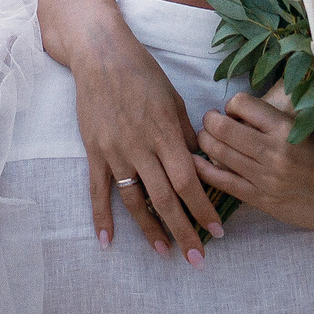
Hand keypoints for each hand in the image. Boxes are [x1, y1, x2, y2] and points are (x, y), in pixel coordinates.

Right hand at [68, 13, 225, 261]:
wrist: (101, 56)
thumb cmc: (143, 74)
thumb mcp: (174, 99)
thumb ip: (186, 134)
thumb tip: (200, 163)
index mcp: (166, 133)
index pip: (189, 181)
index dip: (203, 208)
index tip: (218, 231)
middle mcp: (142, 147)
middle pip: (166, 198)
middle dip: (184, 230)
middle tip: (198, 258)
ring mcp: (116, 152)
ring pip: (135, 200)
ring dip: (151, 230)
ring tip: (165, 251)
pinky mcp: (95, 152)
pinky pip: (98, 190)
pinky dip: (102, 218)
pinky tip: (107, 242)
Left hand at [193, 93, 313, 235]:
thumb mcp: (305, 130)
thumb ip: (273, 122)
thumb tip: (235, 111)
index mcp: (286, 128)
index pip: (241, 103)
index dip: (231, 104)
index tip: (233, 111)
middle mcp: (274, 152)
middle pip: (223, 127)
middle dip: (210, 121)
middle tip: (210, 122)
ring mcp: (266, 178)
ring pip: (218, 152)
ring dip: (205, 142)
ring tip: (206, 138)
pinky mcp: (260, 200)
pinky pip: (222, 181)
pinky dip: (204, 170)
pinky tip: (197, 163)